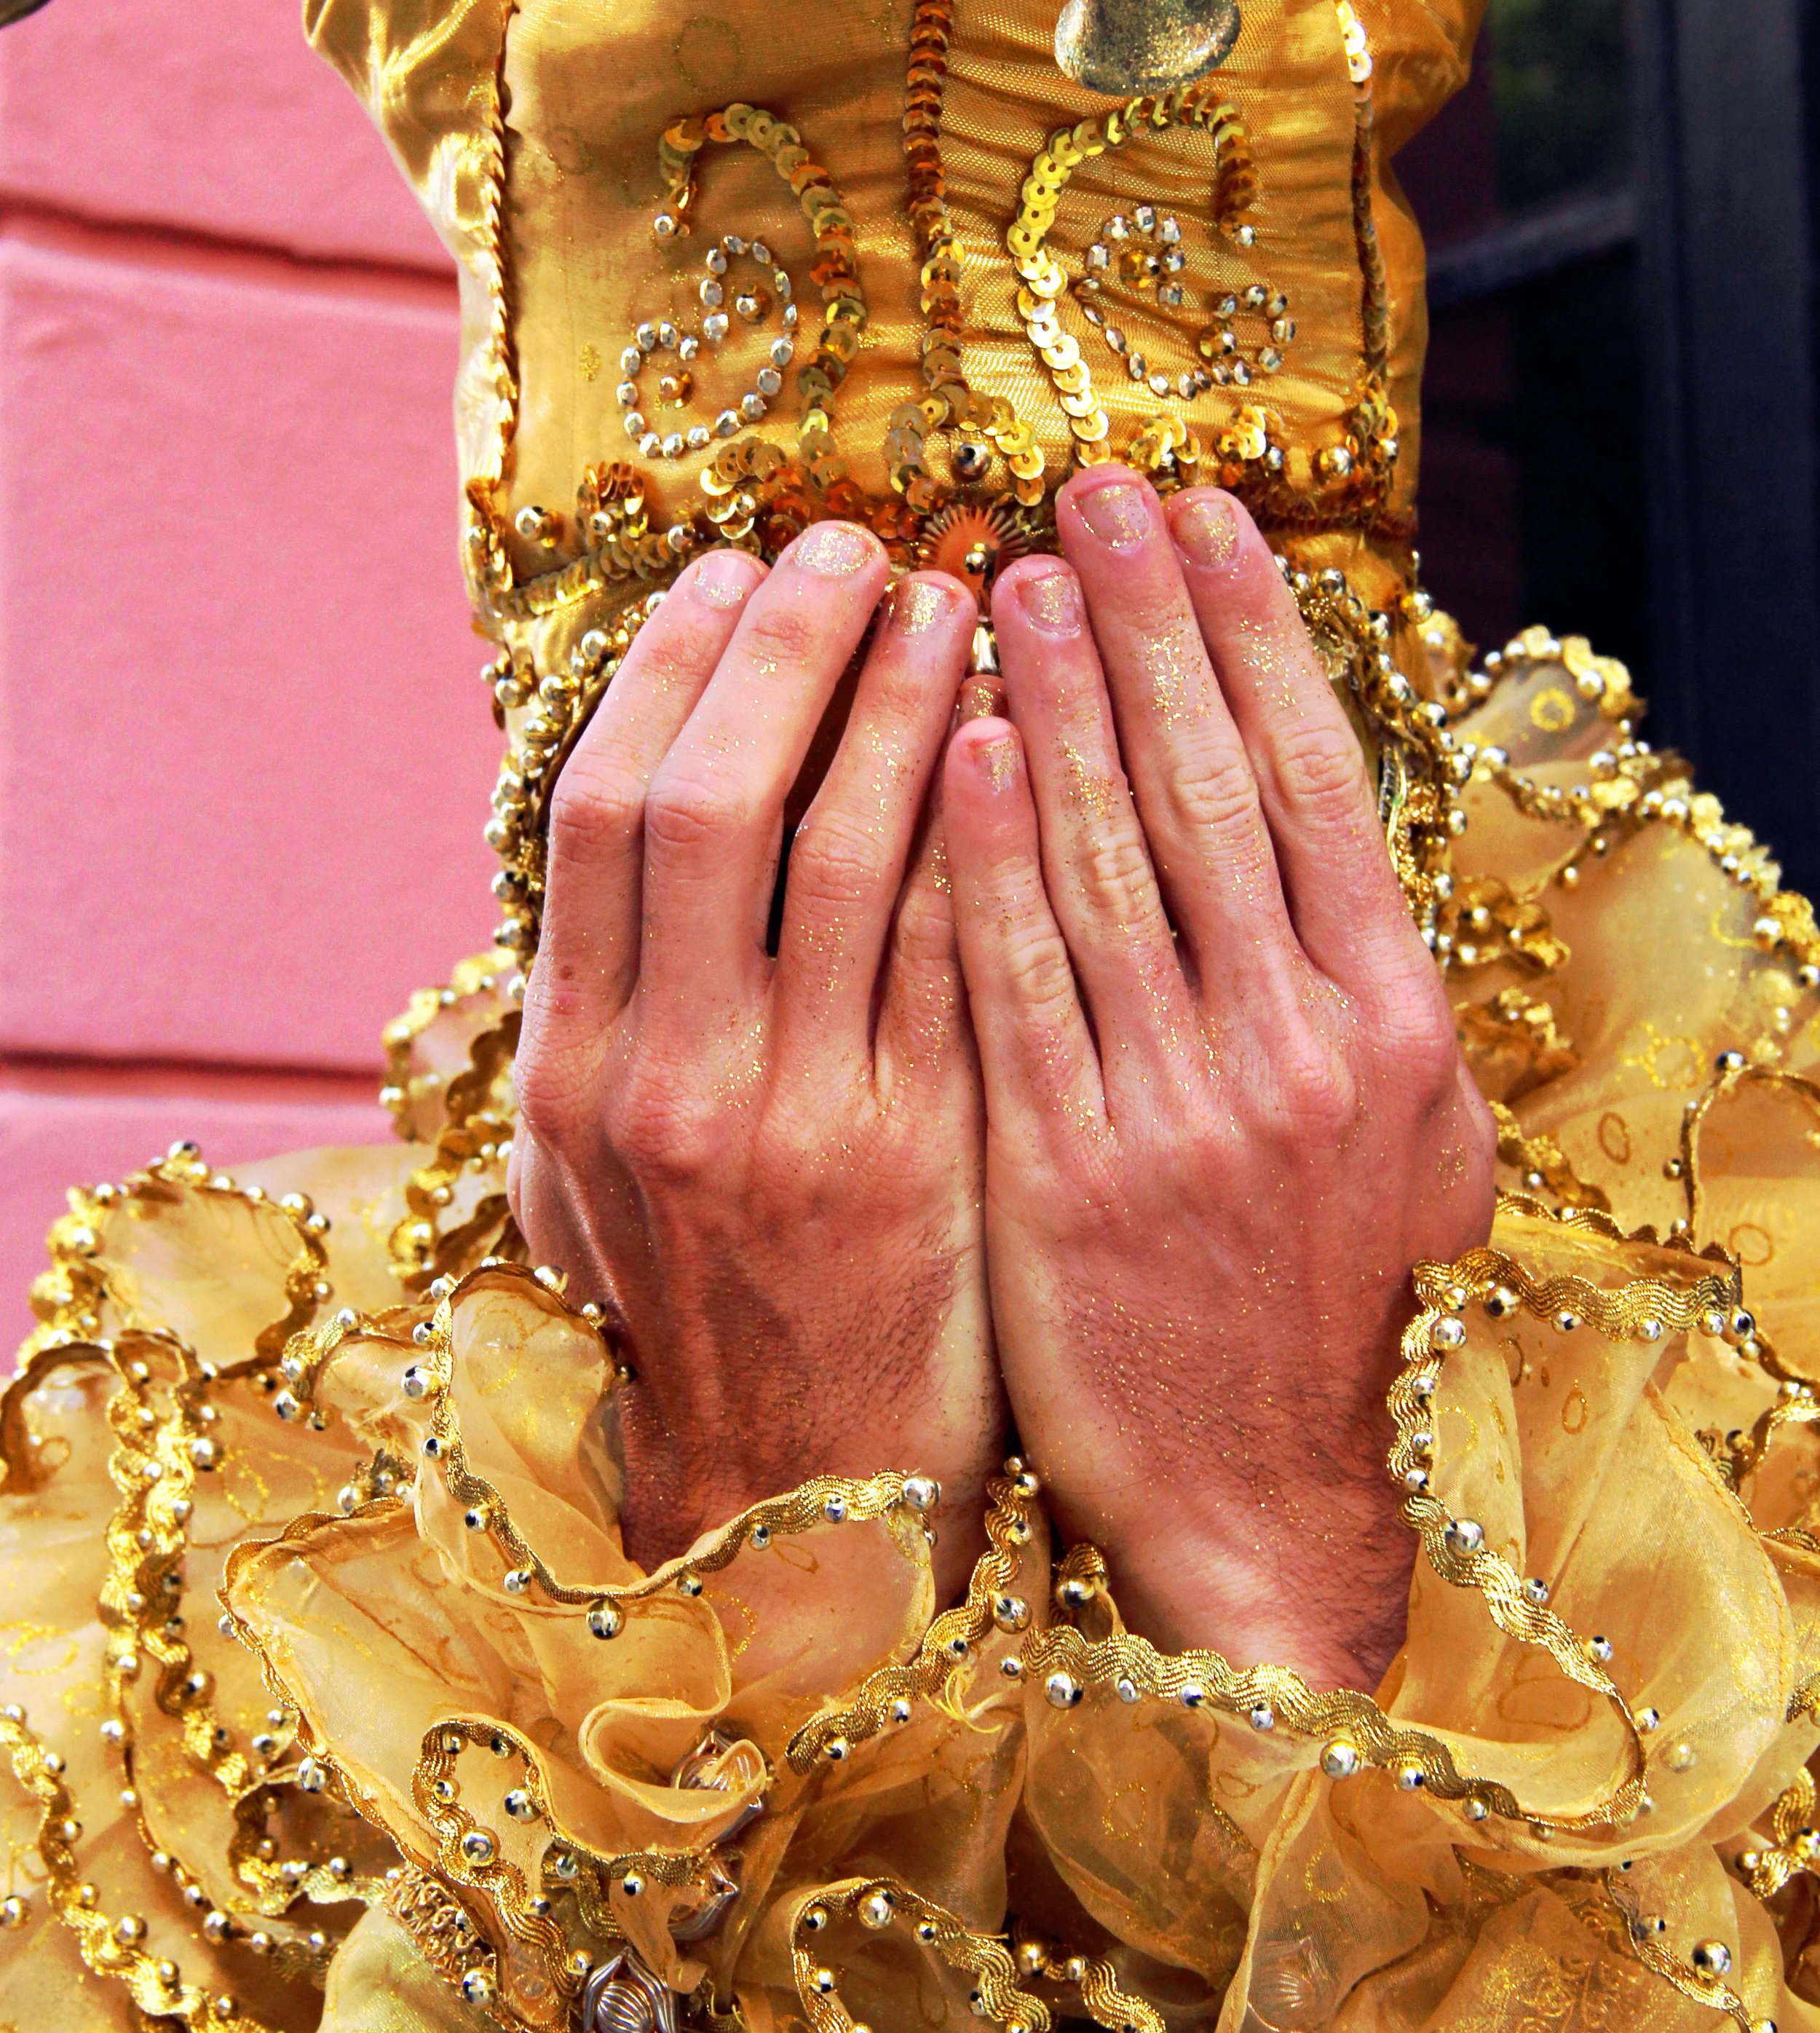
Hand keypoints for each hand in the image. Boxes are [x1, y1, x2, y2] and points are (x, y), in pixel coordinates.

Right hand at [510, 525, 1004, 1601]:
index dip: (671, 670)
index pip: (605, 812)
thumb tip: (621, 816)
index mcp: (575, 1065)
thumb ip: (601, 1001)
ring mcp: (803, 1122)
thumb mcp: (593, 1164)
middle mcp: (672, 1083)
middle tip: (851, 545)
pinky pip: (966, 951)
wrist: (803, 1487)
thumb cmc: (706, 1295)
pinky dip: (992, 829)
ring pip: (852, 854)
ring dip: (904, 704)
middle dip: (784, 649)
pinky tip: (1034, 738)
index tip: (729, 571)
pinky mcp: (932, 1158)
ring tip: (959, 599)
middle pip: (712, 801)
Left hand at [943, 472, 1495, 1687]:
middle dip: (1149, 623)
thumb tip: (1319, 822)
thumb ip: (1360, 986)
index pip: (1312, 781)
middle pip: (1209, 788)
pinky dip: (989, 857)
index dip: (1255, 637)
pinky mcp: (1062, 1171)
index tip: (1208, 519)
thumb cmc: (1317, 1299)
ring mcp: (1176, 1109)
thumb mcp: (1404, 1143)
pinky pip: (1015, 984)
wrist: (1251, 1489)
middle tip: (1094, 489)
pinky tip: (959, 747)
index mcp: (1389, 1022)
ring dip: (1060, 702)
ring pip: (1109, 862)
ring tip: (1008, 574)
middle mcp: (1295, 1047)